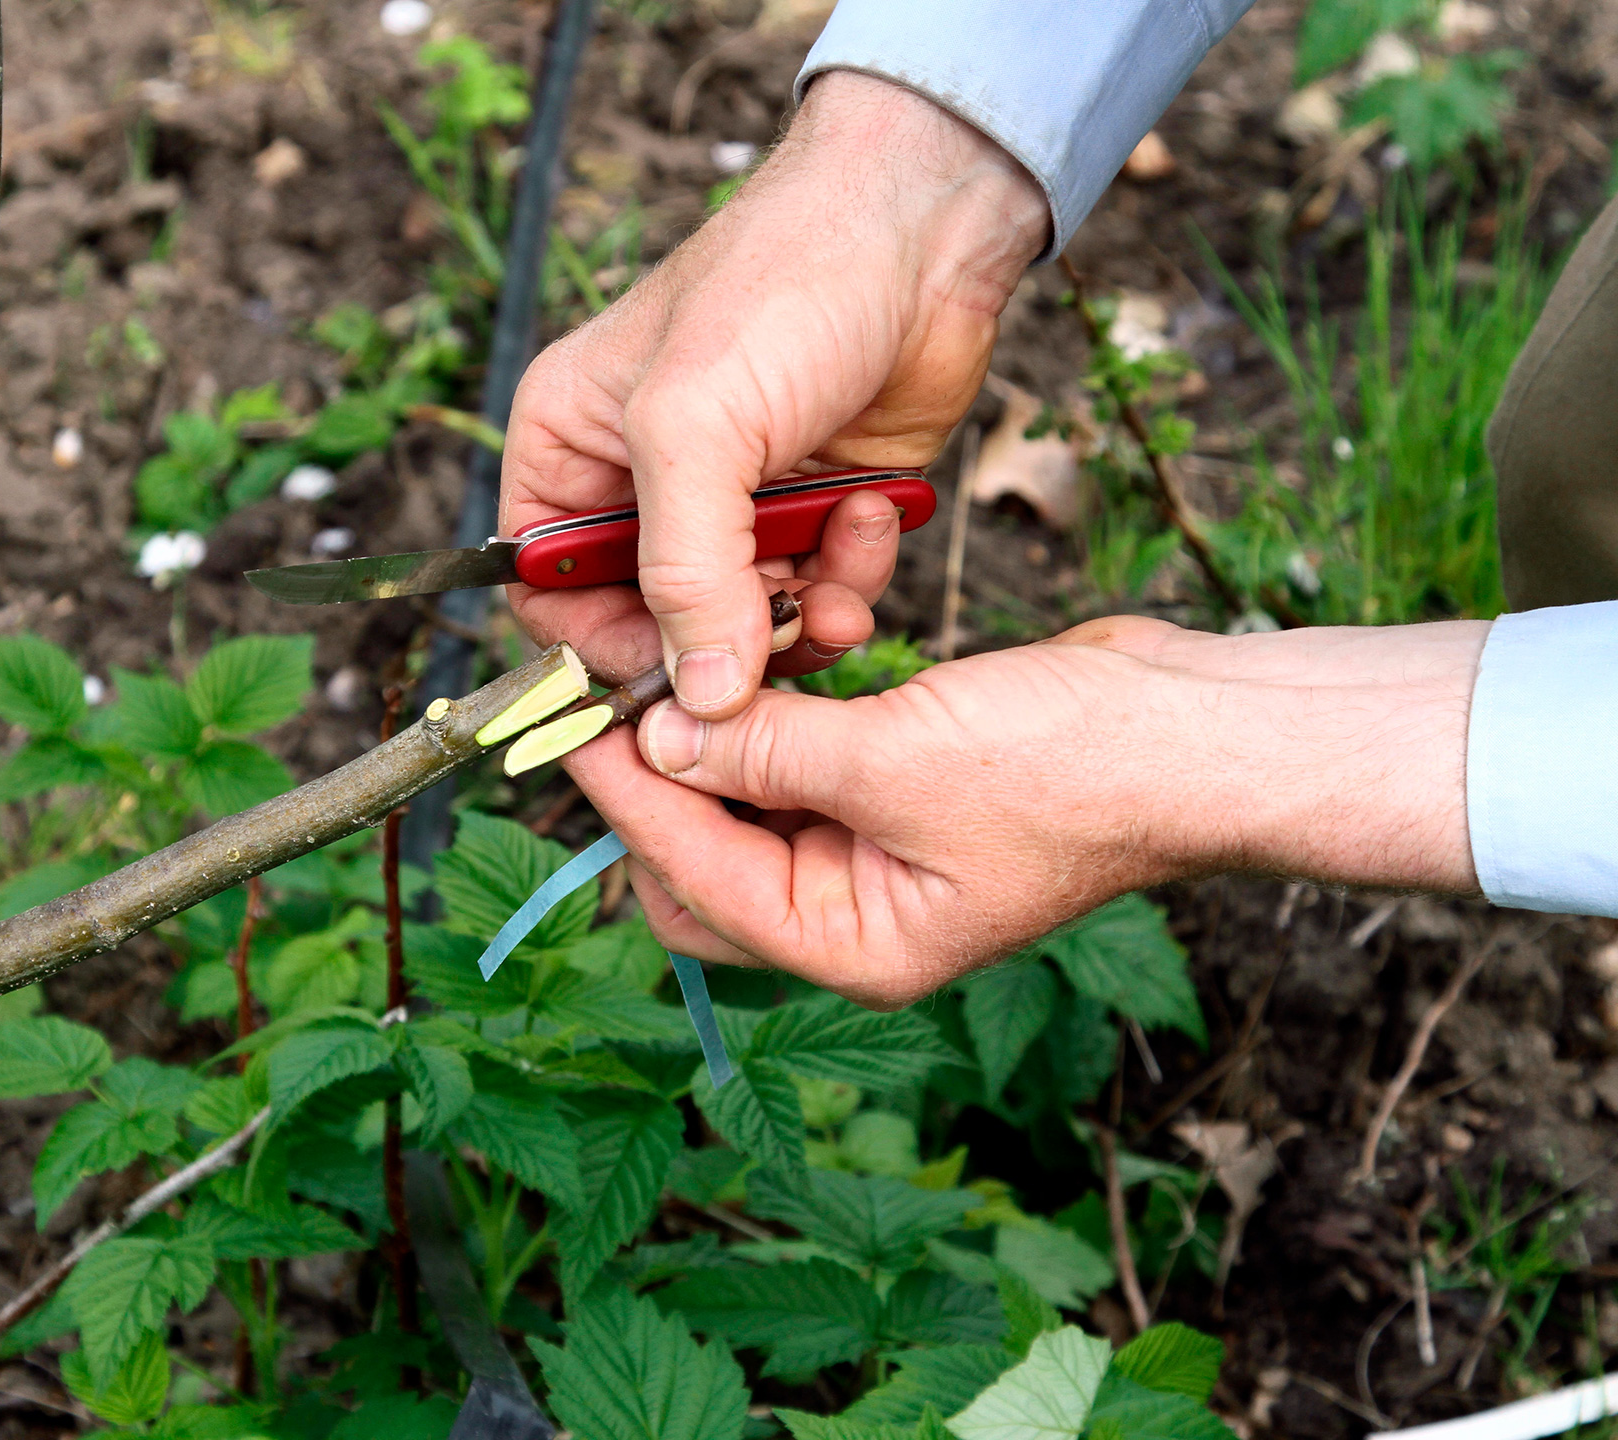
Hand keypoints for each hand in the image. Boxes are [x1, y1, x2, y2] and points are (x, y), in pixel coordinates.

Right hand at [500, 72, 1048, 713]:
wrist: (926, 230)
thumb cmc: (784, 283)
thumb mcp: (697, 426)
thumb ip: (686, 571)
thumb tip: (697, 698)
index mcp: (571, 449)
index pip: (547, 596)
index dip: (598, 652)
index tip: (667, 683)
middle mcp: (643, 485)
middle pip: (651, 628)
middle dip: (719, 646)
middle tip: (777, 640)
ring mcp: (733, 505)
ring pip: (743, 628)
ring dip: (798, 621)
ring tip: (838, 576)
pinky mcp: (813, 515)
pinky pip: (816, 598)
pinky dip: (847, 585)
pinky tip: (874, 520)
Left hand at [563, 616, 1486, 1006]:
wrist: (1196, 728)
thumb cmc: (1074, 769)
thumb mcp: (897, 760)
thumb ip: (766, 753)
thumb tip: (654, 740)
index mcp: (852, 948)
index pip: (693, 881)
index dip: (627, 797)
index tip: (571, 719)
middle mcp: (851, 916)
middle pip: (699, 864)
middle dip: (657, 784)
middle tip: (611, 692)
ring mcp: (870, 857)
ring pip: (739, 808)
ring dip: (712, 742)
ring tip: (674, 665)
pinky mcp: (889, 794)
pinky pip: (793, 765)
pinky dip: (769, 719)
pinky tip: (755, 660)